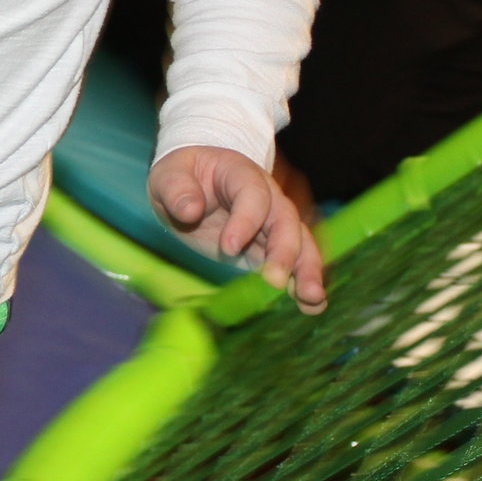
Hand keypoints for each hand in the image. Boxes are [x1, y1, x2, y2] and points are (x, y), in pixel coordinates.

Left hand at [149, 145, 326, 312]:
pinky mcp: (269, 250)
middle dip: (284, 252)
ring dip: (307, 271)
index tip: (228, 247)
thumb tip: (190, 210)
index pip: (253, 195)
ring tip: (311, 299)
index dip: (245, 220)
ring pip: (299, 243)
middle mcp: (267, 198)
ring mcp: (272, 225)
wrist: (188, 188)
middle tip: (275, 281)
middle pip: (285, 221)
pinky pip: (293, 264)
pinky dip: (302, 283)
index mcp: (241, 174)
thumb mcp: (169, 175)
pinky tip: (312, 306)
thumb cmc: (181, 177)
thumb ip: (177, 188)